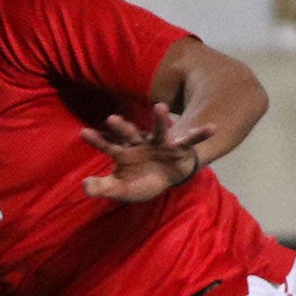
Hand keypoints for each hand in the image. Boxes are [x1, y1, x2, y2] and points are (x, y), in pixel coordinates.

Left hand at [79, 103, 216, 203]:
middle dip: (122, 127)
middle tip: (111, 119)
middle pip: (130, 135)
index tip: (83, 132)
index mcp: (125, 153)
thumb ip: (102, 188)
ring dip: (159, 119)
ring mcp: (160, 144)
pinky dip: (201, 133)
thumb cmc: (140, 180)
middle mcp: (141, 144)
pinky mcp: (179, 147)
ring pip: (159, 130)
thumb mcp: (120, 189)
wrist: (165, 178)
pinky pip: (191, 140)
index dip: (97, 140)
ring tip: (159, 106)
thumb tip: (83, 186)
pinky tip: (212, 128)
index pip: (108, 146)